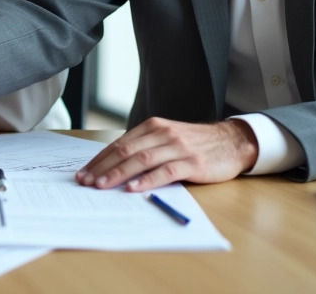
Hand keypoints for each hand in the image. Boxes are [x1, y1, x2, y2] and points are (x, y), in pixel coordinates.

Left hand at [75, 118, 258, 191]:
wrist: (231, 141)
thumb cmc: (195, 143)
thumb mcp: (167, 139)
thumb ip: (145, 148)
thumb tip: (114, 167)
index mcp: (152, 127)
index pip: (119, 144)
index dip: (99, 159)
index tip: (84, 173)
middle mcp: (163, 133)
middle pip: (125, 151)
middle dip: (103, 167)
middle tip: (86, 182)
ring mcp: (178, 147)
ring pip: (142, 160)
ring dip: (119, 174)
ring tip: (102, 186)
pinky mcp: (193, 161)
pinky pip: (166, 171)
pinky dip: (148, 180)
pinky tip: (134, 188)